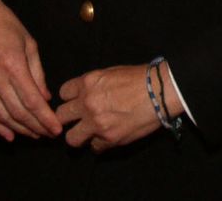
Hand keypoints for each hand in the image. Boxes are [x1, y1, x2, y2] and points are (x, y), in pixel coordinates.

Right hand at [0, 0, 61, 140]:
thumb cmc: (5, 24)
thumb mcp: (29, 43)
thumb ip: (37, 73)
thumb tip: (45, 97)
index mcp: (13, 65)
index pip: (32, 101)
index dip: (45, 118)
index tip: (56, 129)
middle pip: (18, 113)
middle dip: (36, 127)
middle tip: (49, 135)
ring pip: (2, 117)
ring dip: (19, 130)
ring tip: (34, 135)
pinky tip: (9, 135)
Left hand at [57, 62, 181, 151]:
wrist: (160, 92)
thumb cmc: (140, 79)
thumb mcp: (111, 72)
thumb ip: (93, 85)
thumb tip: (83, 94)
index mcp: (88, 83)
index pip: (63, 94)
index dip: (70, 99)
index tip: (76, 102)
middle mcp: (88, 103)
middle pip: (60, 116)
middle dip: (68, 119)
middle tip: (78, 120)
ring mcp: (97, 123)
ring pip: (71, 138)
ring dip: (79, 136)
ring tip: (89, 133)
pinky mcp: (109, 138)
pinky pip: (94, 148)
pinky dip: (100, 144)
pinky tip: (108, 137)